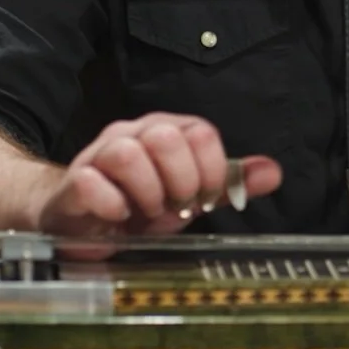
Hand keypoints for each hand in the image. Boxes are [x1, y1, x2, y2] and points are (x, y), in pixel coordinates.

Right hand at [34, 112, 282, 248]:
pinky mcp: (75, 181)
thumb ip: (228, 184)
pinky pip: (91, 181)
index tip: (205, 198)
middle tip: (177, 206)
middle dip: (181, 180)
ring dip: (147, 193)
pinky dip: (111, 204)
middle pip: (165, 136)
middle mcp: (132, 133)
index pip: (200, 131)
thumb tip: (274, 172)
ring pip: (127, 153)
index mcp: (166, 130)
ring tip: (147, 213)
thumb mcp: (189, 195)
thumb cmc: (137, 204)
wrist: (81, 218)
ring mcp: (99, 154)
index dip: (212, 170)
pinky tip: (119, 217)